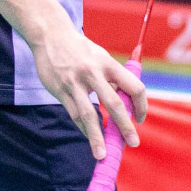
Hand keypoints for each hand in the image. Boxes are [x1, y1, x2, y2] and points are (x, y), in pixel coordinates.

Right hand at [31, 29, 148, 158]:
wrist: (50, 35)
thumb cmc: (81, 49)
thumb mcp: (101, 57)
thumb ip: (112, 78)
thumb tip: (124, 103)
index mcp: (108, 63)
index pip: (133, 86)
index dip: (141, 105)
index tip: (140, 119)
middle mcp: (93, 73)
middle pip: (113, 104)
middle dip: (124, 126)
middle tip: (133, 142)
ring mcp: (75, 83)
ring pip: (88, 115)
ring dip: (96, 137)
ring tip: (102, 155)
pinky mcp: (60, 90)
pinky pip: (74, 114)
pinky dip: (83, 128)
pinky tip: (89, 138)